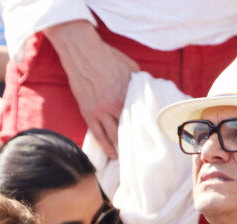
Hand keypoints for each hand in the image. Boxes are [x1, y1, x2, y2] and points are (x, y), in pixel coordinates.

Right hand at [44, 21, 139, 159]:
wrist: (81, 51)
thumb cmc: (107, 56)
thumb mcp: (131, 67)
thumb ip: (140, 84)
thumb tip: (150, 94)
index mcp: (127, 95)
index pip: (140, 118)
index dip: (147, 130)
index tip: (155, 140)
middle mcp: (114, 106)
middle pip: (128, 130)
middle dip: (136, 143)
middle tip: (144, 155)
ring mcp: (99, 111)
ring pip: (113, 136)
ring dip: (122, 148)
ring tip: (130, 159)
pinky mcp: (88, 113)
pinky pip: (98, 135)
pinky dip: (105, 147)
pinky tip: (112, 156)